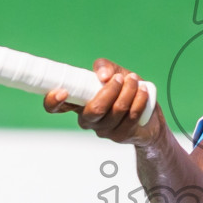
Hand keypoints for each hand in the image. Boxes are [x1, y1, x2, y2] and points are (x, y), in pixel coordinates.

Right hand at [43, 57, 162, 146]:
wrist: (149, 116)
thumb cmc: (125, 92)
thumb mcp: (114, 73)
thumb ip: (104, 67)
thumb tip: (102, 75)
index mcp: (78, 103)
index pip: (55, 107)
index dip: (53, 101)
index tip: (62, 90)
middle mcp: (87, 119)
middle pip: (94, 109)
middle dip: (110, 90)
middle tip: (119, 78)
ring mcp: (103, 130)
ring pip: (116, 111)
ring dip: (128, 91)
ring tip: (134, 80)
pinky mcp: (121, 136)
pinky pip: (131, 116)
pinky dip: (139, 100)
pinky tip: (143, 91)